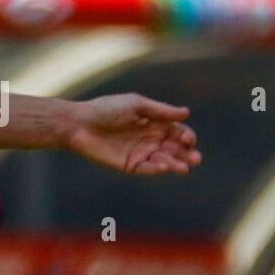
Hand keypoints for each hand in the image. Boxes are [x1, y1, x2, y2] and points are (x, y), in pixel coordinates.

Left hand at [66, 94, 201, 174]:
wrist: (79, 124)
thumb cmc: (106, 109)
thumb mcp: (135, 104)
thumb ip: (160, 110)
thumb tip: (186, 112)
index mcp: (153, 123)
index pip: (178, 132)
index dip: (186, 136)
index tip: (187, 138)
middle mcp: (150, 139)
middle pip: (175, 148)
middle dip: (187, 154)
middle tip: (195, 158)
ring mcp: (141, 153)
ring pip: (165, 161)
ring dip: (176, 164)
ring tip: (184, 167)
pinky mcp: (130, 165)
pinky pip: (147, 169)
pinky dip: (157, 169)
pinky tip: (164, 166)